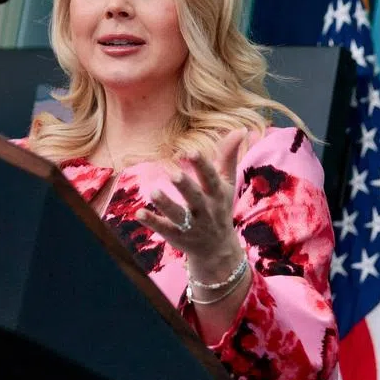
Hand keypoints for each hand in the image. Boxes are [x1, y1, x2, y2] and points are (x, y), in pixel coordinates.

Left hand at [136, 128, 246, 282]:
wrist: (218, 250)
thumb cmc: (220, 209)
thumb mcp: (227, 185)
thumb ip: (229, 157)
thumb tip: (241, 128)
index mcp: (218, 195)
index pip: (211, 179)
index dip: (202, 166)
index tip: (191, 151)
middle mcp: (206, 211)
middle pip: (196, 198)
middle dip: (185, 187)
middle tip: (173, 174)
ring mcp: (192, 226)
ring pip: (179, 216)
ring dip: (166, 205)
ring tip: (152, 191)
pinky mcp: (178, 237)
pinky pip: (165, 229)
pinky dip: (152, 222)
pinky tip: (138, 213)